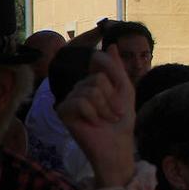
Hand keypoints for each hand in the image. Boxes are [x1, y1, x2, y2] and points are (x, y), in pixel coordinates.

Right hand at [57, 46, 136, 185]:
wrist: (116, 145)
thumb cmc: (122, 120)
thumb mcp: (125, 90)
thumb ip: (117, 68)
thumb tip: (110, 44)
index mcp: (93, 81)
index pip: (98, 60)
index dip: (112, 74)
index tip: (118, 91)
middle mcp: (79, 87)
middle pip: (97, 77)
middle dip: (112, 97)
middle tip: (113, 113)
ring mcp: (69, 99)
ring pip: (90, 89)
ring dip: (105, 108)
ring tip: (105, 120)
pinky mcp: (63, 111)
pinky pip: (80, 102)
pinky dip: (93, 113)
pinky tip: (93, 123)